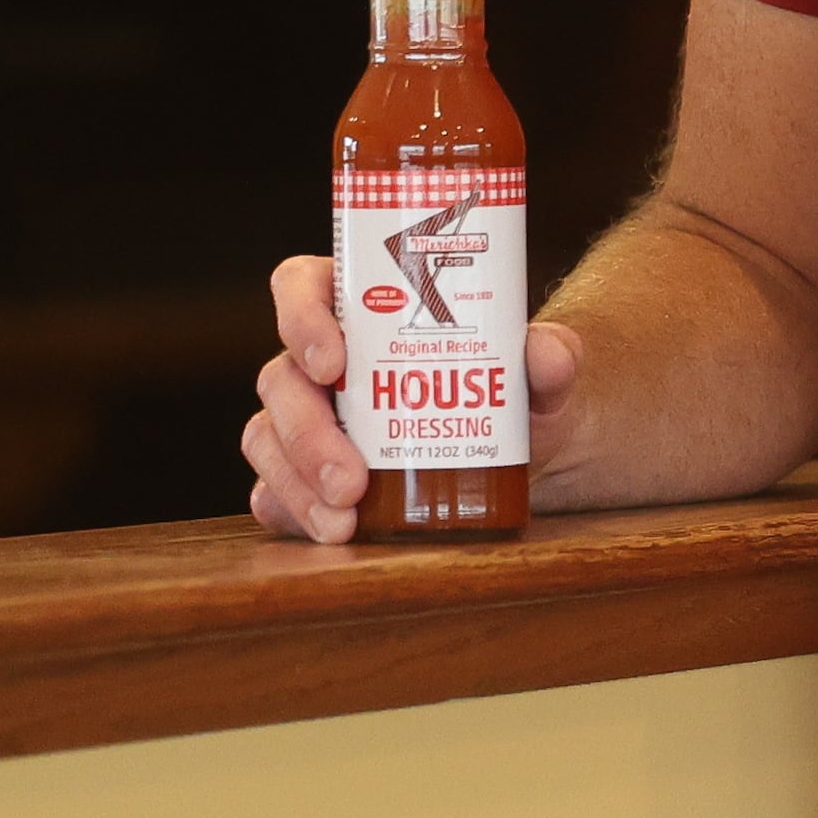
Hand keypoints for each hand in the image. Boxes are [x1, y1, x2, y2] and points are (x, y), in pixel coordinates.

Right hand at [241, 254, 583, 541]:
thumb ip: (550, 356)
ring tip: (345, 519)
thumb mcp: (536, 373)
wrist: (514, 453)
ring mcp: (301, 419)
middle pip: (281, 378)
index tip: (333, 363)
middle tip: (352, 479)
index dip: (301, 318)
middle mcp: (317, 361)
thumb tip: (549, 354)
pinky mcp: (300, 474)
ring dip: (298, 482)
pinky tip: (331, 530)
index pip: (301, 287)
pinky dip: (294, 511)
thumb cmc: (509, 392)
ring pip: (267, 438)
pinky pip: (272, 491)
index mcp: (358, 307)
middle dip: (308, 433)